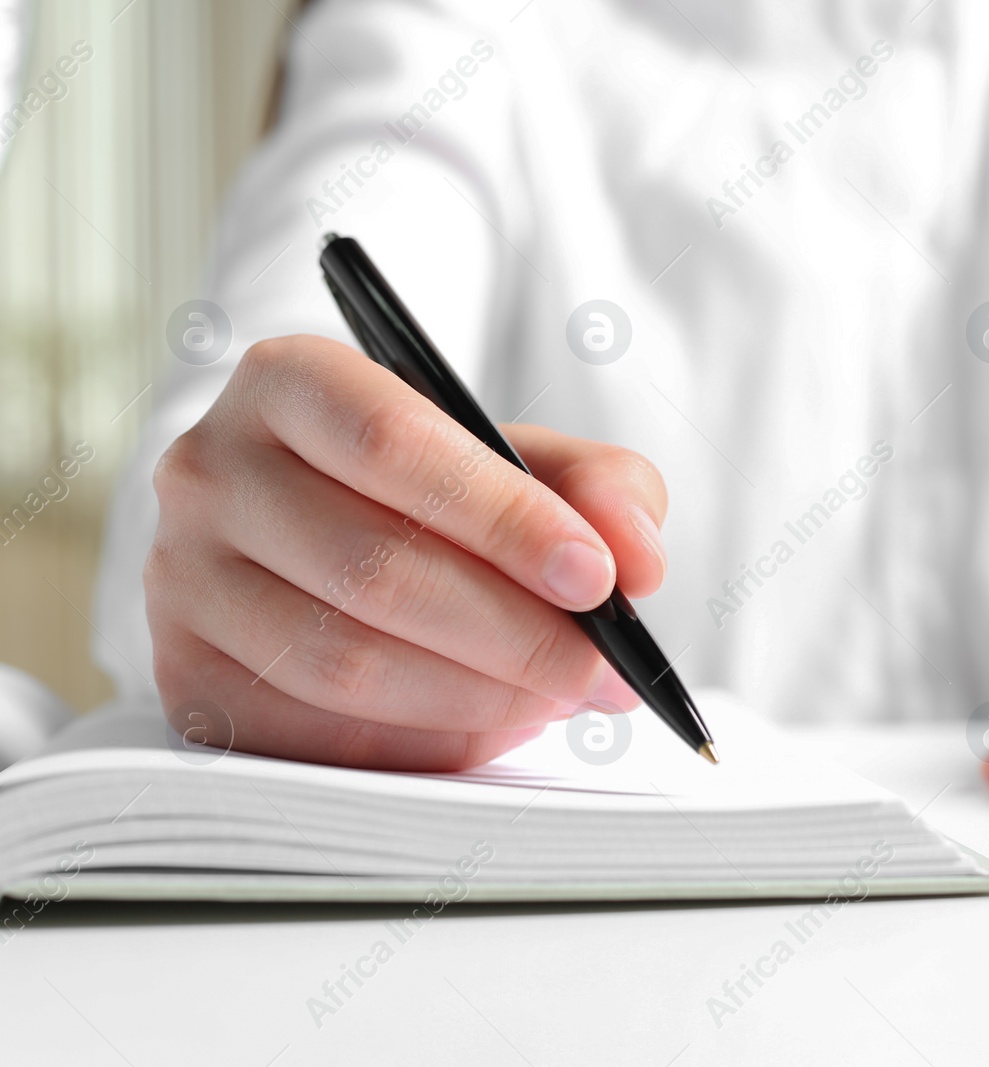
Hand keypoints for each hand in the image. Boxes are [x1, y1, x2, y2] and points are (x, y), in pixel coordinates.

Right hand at [146, 335, 668, 769]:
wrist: (325, 542)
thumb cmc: (438, 493)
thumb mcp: (527, 462)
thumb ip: (600, 487)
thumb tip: (637, 560)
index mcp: (289, 382)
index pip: (392, 440)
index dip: (504, 517)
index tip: (597, 578)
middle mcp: (211, 472)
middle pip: (372, 566)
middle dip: (514, 632)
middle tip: (604, 669)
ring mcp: (182, 582)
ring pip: (344, 663)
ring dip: (479, 697)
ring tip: (558, 695)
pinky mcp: (186, 681)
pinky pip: (320, 736)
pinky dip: (426, 742)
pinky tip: (489, 724)